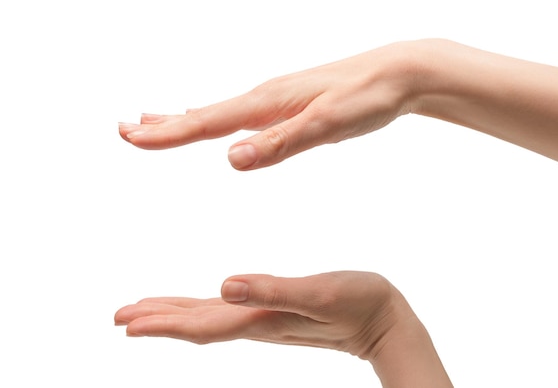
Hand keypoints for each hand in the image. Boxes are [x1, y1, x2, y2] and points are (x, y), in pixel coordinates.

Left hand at [114, 271, 451, 387]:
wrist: (386, 321)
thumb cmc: (359, 302)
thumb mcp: (319, 293)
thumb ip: (272, 291)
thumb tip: (223, 284)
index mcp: (262, 318)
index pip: (202, 324)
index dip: (162, 323)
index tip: (125, 323)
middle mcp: (258, 322)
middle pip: (198, 325)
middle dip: (158, 321)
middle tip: (120, 318)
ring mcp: (267, 319)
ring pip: (210, 320)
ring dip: (175, 316)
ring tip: (146, 314)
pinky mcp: (278, 311)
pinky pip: (230, 313)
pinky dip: (204, 309)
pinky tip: (202, 304)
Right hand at [118, 42, 422, 169]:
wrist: (398, 74)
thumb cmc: (366, 99)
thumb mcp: (326, 126)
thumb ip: (280, 144)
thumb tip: (231, 159)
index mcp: (268, 104)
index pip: (207, 123)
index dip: (167, 134)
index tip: (130, 138)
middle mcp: (265, 98)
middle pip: (203, 115)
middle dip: (163, 126)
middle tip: (124, 130)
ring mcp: (276, 99)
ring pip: (219, 113)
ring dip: (183, 121)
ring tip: (155, 123)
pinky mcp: (289, 104)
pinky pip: (240, 113)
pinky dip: (215, 118)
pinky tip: (215, 120)